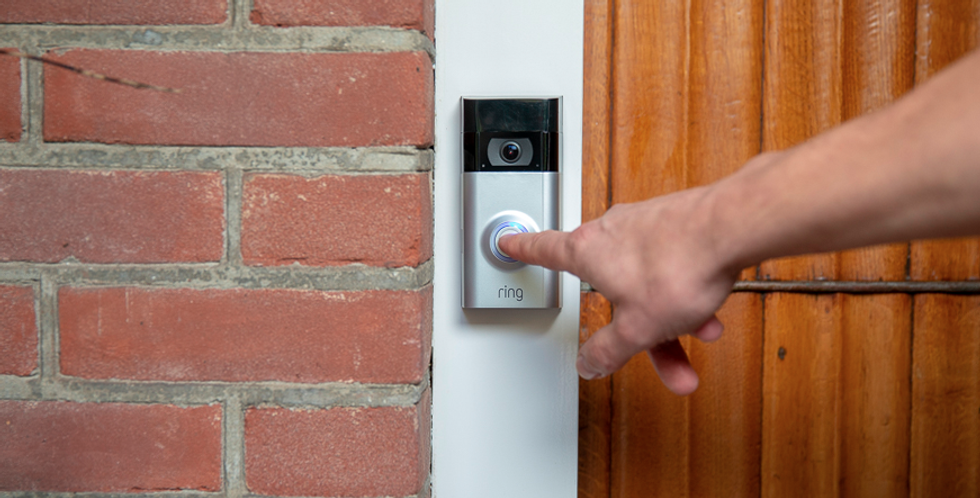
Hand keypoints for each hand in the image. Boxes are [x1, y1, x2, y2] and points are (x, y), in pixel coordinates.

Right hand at [498, 184, 741, 394]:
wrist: (733, 229)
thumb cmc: (680, 265)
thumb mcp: (638, 327)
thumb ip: (609, 349)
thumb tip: (590, 363)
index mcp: (588, 250)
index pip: (543, 249)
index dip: (523, 249)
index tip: (508, 242)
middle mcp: (614, 231)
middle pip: (612, 289)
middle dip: (638, 327)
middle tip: (652, 352)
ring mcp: (648, 225)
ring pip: (649, 282)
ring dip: (671, 316)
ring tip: (696, 336)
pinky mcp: (679, 225)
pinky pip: (673, 269)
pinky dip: (687, 294)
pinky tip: (710, 315)